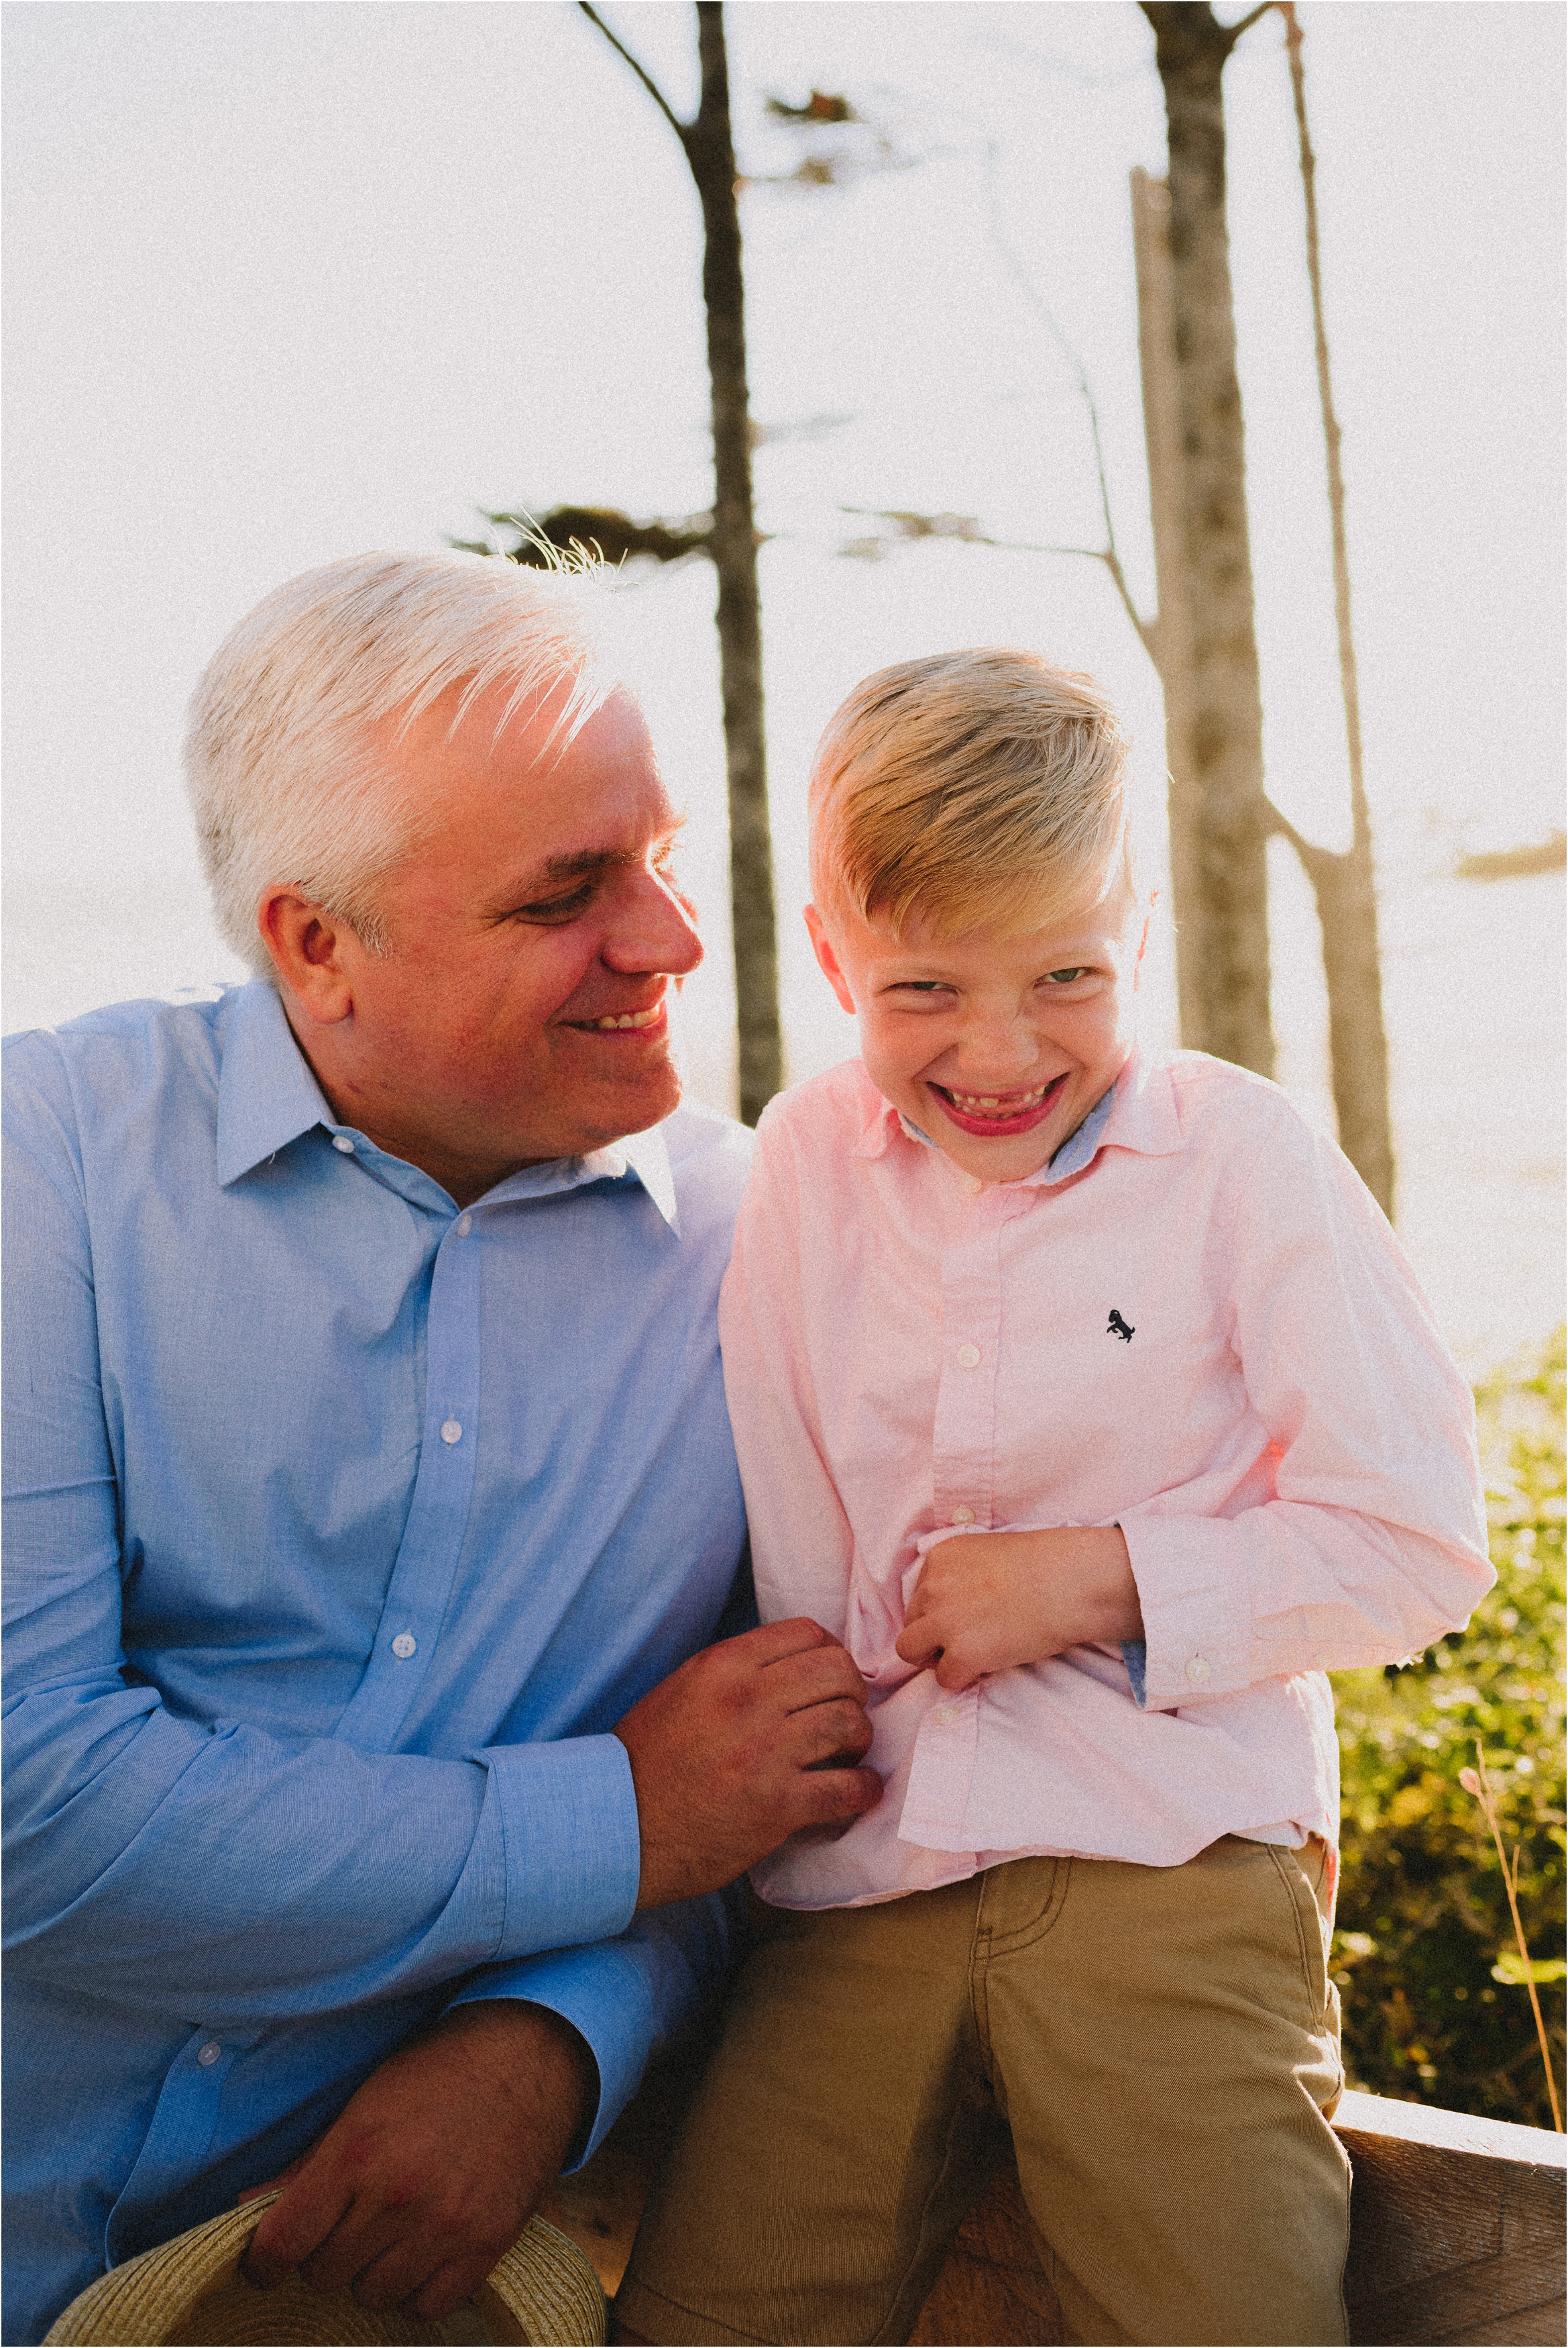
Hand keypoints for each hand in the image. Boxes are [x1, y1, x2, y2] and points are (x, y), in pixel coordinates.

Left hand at [240, 2000, 591, 2320]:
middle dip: (325, 2254)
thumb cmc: (437, 2073)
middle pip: (325, 2273)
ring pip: (373, 2295)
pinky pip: (428, 2306)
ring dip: (371, 2272)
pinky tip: (422, 2252)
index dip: (265, 2261)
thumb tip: (249, 2208)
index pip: (285, 2242)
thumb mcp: (365, 2103)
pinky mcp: (487, 2243)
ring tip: (388, 2233)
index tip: (267, 2261)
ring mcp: (445, 2225)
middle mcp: (397, 2195)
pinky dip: (417, 2289)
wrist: (529, 2057)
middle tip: (346, 2224)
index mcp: (357, 2152)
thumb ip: (307, 2163)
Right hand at [613, 1617, 880, 1907]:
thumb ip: (734, 1672)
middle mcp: (746, 1699)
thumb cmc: (649, 1761)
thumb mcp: (682, 1690)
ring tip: (847, 1754)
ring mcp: (764, 1752)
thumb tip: (792, 1666)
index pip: (807, 1632)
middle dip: (852, 1693)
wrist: (619, 1828)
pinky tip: (856, 1792)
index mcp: (721, 1666)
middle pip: (838, 1671)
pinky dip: (863, 1789)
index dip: (829, 1653)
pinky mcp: (777, 1806)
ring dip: (859, 1739)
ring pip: (849, 1722)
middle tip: (844, 1716)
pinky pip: (848, 1788)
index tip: (829, 1679)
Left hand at [894, 1526, 1141, 1690]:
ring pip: (909, 1651)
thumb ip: (961, 1575)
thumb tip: (951, 1608)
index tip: (970, 1616)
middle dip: (934, 1636)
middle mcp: (933, 1587)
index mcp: (939, 1558)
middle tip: (970, 1640)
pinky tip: (989, 1666)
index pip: (918, 1595)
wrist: (1071, 1581)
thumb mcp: (988, 1553)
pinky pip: (944, 1678)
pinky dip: (963, 1678)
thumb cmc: (1044, 1566)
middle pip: (910, 1623)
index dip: (941, 1612)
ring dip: (935, 1658)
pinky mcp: (962, 1653)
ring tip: (969, 1657)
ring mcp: (944, 1621)